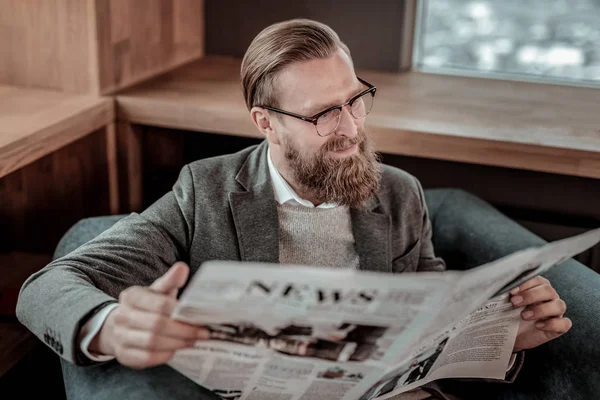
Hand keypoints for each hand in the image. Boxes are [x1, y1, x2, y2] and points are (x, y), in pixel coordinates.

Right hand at [90, 262, 208, 368]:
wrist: (119, 326)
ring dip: (177, 343)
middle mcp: (122, 316)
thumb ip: (170, 281)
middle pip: (157, 325)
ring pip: (152, 342)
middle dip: (183, 330)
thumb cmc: (146, 306)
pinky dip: (165, 355)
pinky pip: (148, 358)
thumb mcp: (157, 291)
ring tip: (193, 340)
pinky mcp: (124, 355)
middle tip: (202, 333)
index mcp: (131, 296)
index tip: (199, 317)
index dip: (180, 312)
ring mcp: (120, 337)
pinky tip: (177, 349)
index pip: (159, 304)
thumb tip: (182, 268)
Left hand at [511, 276, 571, 351]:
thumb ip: (505, 295)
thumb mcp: (505, 304)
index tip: (511, 292)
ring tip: (524, 316)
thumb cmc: (509, 316)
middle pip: (548, 291)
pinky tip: (538, 326)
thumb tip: (497, 287)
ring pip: (559, 305)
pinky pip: (564, 323)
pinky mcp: (559, 328)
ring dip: (540, 310)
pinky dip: (552, 324)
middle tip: (514, 303)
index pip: (538, 280)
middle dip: (530, 295)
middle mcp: (549, 298)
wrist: (510, 337)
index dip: (526, 284)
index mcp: (538, 289)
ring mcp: (555, 313)